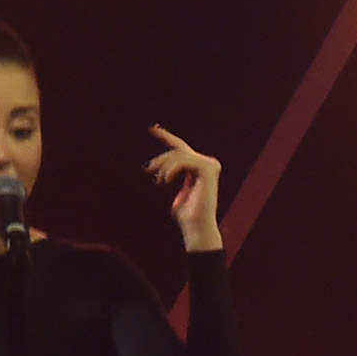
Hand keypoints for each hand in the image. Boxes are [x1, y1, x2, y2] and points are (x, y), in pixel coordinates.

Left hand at [147, 125, 222, 252]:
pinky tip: (166, 180)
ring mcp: (210, 165)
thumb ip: (174, 179)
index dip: (166, 137)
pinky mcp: (208, 169)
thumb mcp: (176, 194)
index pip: (181, 148)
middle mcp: (208, 164)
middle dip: (160, 159)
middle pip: (177, 151)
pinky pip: (184, 160)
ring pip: (179, 155)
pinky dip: (172, 170)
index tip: (152, 128)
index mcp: (200, 169)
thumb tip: (161, 171)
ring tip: (159, 181)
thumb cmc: (186, 217)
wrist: (196, 228)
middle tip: (146, 169)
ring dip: (164, 167)